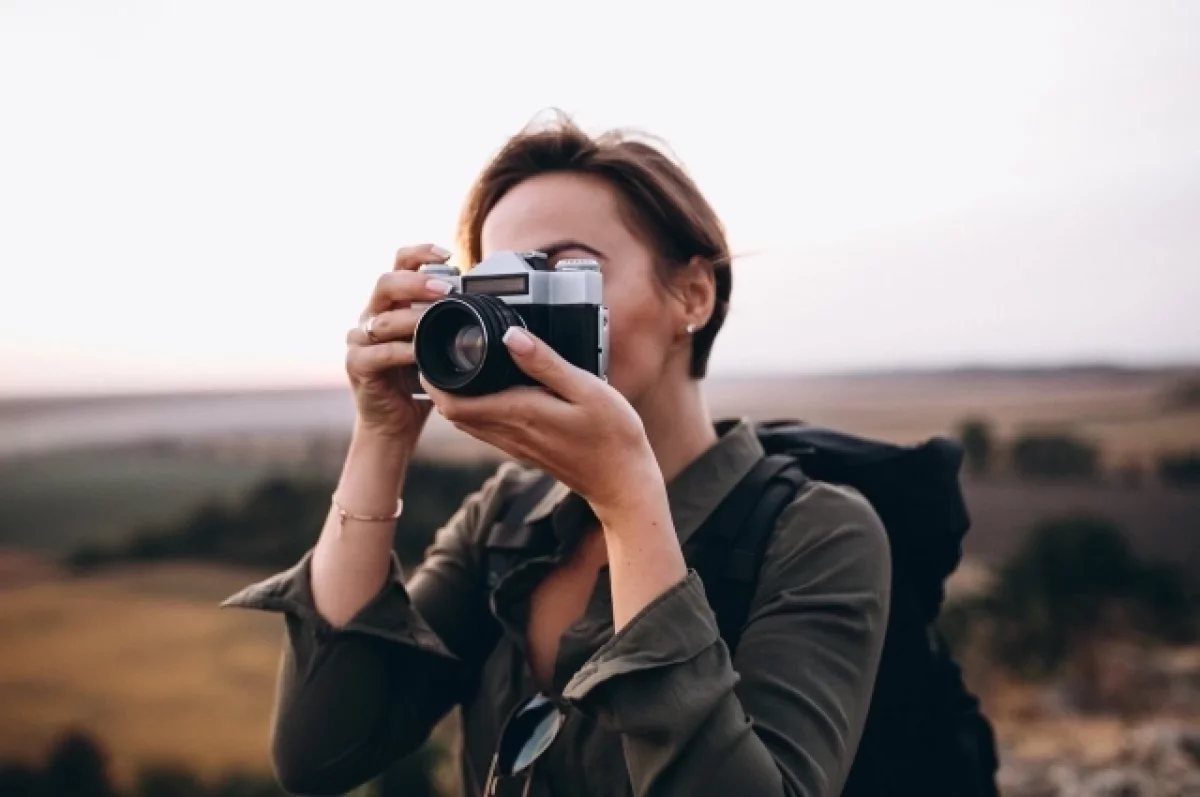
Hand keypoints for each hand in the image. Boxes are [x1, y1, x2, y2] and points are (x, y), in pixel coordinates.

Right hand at [345, 244, 456, 442]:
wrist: (395, 421)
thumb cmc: (419, 380)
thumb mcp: (438, 344)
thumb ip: (450, 320)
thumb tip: (486, 299)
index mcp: (392, 304)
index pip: (399, 265)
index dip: (420, 253)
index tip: (447, 254)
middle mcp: (372, 315)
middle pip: (386, 283)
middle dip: (417, 282)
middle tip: (446, 289)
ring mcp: (359, 339)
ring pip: (382, 319)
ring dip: (414, 318)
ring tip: (439, 320)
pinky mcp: (357, 365)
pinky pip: (380, 353)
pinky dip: (403, 351)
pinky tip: (421, 353)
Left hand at [420, 327, 664, 519]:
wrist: (622, 482)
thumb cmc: (612, 435)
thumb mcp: (586, 389)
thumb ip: (546, 363)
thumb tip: (510, 336)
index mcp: (519, 413)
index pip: (454, 403)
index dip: (432, 379)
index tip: (429, 351)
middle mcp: (510, 432)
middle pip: (452, 412)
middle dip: (437, 384)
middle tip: (436, 352)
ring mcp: (516, 445)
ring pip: (467, 423)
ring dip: (452, 398)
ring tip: (454, 366)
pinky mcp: (525, 449)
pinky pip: (486, 428)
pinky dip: (474, 409)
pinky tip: (486, 391)